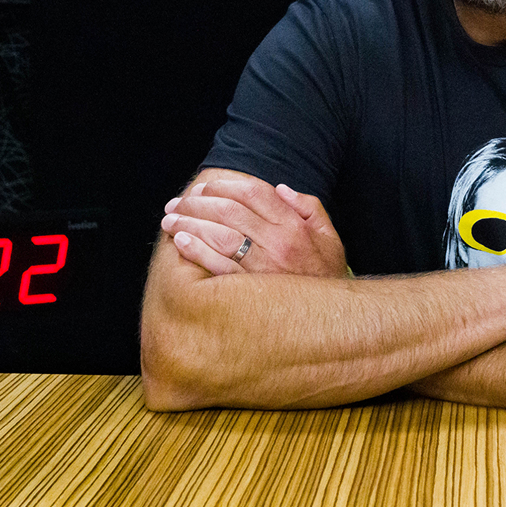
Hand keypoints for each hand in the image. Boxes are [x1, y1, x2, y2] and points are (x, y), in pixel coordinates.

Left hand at [162, 177, 347, 277]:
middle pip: (230, 211)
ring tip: (170, 219)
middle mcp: (279, 243)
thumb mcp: (328, 236)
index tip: (204, 187)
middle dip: (197, 202)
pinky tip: (180, 242)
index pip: (254, 193)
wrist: (335, 320)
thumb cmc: (325, 276)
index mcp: (295, 226)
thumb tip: (281, 189)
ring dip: (189, 223)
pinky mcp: (250, 292)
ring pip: (220, 235)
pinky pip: (218, 268)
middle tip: (177, 203)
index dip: (225, 185)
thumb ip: (308, 207)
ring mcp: (264, 268)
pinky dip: (197, 251)